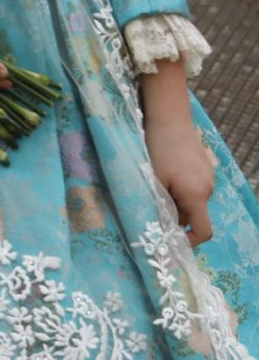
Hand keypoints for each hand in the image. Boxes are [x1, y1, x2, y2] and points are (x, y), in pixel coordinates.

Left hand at [147, 113, 216, 244]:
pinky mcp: (204, 167)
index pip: (203, 231)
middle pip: (194, 215)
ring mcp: (208, 177)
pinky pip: (192, 187)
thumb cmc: (158, 148)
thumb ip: (158, 205)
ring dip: (175, 201)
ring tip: (155, 185)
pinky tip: (164, 173)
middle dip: (174, 217)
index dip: (188, 242)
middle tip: (151, 209)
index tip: (170, 241)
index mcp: (197, 196)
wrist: (169, 117)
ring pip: (191, 201)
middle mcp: (208, 189)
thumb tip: (158, 228)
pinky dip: (179, 188)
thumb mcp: (153, 180)